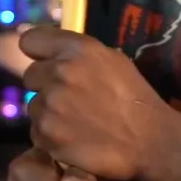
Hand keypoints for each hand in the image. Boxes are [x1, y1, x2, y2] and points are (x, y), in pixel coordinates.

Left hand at [20, 26, 166, 180]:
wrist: (149, 140)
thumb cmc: (134, 98)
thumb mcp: (112, 60)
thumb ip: (77, 53)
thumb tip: (47, 53)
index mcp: (78, 49)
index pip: (31, 40)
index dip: (38, 52)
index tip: (46, 62)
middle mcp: (60, 72)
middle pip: (30, 75)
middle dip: (45, 86)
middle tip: (70, 99)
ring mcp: (50, 105)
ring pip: (33, 106)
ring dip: (48, 113)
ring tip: (75, 122)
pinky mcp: (46, 134)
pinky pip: (36, 132)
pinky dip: (50, 137)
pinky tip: (73, 138)